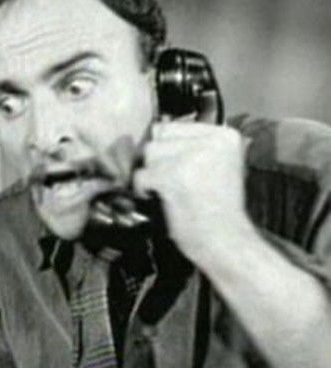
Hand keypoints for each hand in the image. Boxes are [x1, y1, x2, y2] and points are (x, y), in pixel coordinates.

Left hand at [133, 122, 254, 264]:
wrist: (226, 241)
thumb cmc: (218, 209)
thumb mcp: (219, 165)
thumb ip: (193, 145)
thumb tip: (154, 129)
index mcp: (225, 135)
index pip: (174, 126)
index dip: (167, 149)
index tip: (176, 169)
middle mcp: (211, 140)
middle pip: (159, 136)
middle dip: (157, 159)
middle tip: (170, 181)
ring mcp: (192, 157)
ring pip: (149, 153)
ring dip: (151, 174)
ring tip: (169, 191)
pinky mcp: (174, 176)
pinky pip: (141, 174)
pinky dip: (143, 189)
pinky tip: (160, 198)